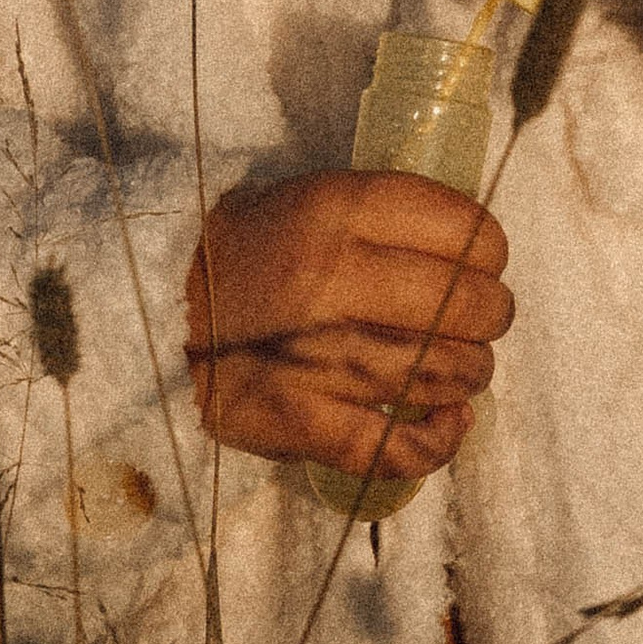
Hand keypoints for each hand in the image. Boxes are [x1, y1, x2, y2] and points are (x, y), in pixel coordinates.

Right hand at [185, 172, 512, 475]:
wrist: (152, 307)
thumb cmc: (249, 251)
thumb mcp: (312, 198)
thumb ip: (389, 217)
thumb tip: (476, 251)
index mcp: (337, 210)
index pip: (464, 229)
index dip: (490, 250)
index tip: (483, 262)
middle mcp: (331, 279)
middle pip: (466, 305)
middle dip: (490, 314)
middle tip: (479, 318)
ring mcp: (317, 355)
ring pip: (444, 372)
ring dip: (470, 372)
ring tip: (461, 366)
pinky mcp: (298, 420)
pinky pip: (395, 445)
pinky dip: (438, 440)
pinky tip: (450, 421)